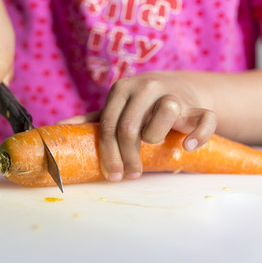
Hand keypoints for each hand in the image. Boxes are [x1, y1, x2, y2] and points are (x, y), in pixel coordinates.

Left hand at [59, 71, 216, 180]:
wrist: (180, 88)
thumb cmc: (140, 106)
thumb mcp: (116, 108)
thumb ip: (92, 119)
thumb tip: (57, 128)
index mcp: (121, 90)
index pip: (109, 126)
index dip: (109, 154)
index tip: (113, 175)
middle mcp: (146, 87)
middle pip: (131, 127)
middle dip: (128, 156)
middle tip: (131, 175)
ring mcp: (173, 94)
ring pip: (166, 111)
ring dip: (157, 135)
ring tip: (155, 144)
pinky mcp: (197, 106)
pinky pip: (204, 119)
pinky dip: (198, 134)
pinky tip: (187, 146)